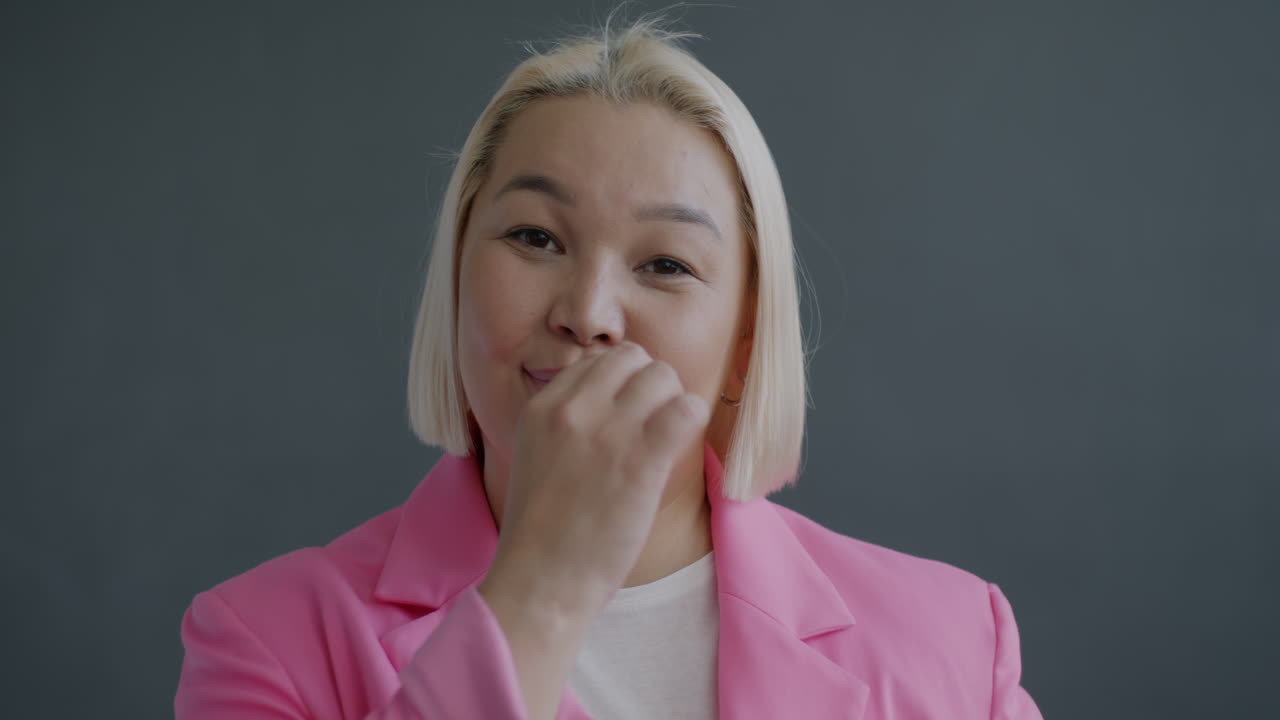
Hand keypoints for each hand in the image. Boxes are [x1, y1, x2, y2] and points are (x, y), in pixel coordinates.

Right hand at [481, 340, 710, 617]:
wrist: (542, 581)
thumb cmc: (543, 532)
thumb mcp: (536, 457)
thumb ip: (566, 422)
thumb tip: (614, 399)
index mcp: (542, 407)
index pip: (596, 361)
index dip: (620, 385)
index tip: (626, 416)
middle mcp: (573, 409)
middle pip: (633, 358)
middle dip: (650, 385)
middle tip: (652, 425)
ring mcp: (608, 431)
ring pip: (663, 376)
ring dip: (673, 403)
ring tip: (665, 440)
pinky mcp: (641, 459)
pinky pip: (687, 410)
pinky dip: (692, 423)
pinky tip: (678, 449)